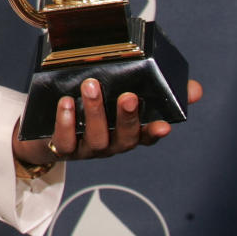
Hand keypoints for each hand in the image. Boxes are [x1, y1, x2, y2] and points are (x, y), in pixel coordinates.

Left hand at [13, 78, 202, 167]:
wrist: (41, 133)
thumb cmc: (86, 110)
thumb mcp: (115, 96)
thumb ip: (151, 88)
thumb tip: (195, 89)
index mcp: (125, 132)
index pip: (147, 136)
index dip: (156, 132)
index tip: (166, 125)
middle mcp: (110, 144)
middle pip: (125, 138)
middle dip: (128, 118)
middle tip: (128, 96)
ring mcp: (86, 149)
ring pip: (97, 138)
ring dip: (95, 112)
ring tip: (90, 87)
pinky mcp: (61, 148)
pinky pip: (65, 142)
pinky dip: (67, 123)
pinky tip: (66, 104)